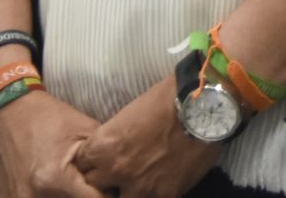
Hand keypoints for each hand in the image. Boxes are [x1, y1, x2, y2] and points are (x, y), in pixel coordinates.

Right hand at [0, 90, 110, 197]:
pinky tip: (56, 187)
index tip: (111, 187)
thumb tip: (121, 177)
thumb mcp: (84, 131)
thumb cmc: (48, 117)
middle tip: (93, 184)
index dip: (106, 195)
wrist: (8, 112)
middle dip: (88, 197)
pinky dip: (50, 197)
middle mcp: (34, 197)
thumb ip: (104, 158)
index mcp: (55, 179)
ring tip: (76, 184)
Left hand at [73, 74, 218, 197]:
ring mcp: (139, 187)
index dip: (90, 163)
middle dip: (103, 180)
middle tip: (118, 171)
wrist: (205, 104)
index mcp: (103, 146)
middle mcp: (115, 170)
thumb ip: (115, 138)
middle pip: (94, 187)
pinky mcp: (164, 195)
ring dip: (126, 190)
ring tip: (138, 180)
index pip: (80, 166)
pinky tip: (158, 185)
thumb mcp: (130, 113)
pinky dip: (153, 194)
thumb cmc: (167, 98)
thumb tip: (114, 149)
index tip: (99, 161)